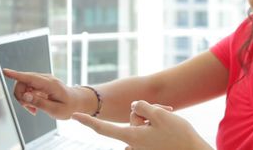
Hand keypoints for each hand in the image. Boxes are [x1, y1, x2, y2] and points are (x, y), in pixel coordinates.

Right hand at [2, 68, 88, 118]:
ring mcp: (44, 80)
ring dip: (24, 98)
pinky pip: (28, 88)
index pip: (30, 78)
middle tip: (29, 109)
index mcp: (50, 84)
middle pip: (23, 82)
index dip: (16, 75)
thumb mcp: (55, 110)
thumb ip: (40, 103)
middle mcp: (46, 79)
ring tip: (33, 109)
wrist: (77, 102)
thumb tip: (25, 96)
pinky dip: (28, 98)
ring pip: (24, 85)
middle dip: (20, 96)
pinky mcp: (42, 83)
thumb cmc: (69, 107)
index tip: (5, 71)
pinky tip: (34, 106)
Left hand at [72, 100, 212, 149]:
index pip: (104, 129)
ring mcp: (142, 149)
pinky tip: (169, 129)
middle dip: (146, 113)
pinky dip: (157, 128)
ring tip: (171, 121)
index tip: (74, 117)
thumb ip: (142, 107)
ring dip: (154, 120)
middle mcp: (134, 145)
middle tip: (167, 111)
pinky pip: (148, 134)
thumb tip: (132, 106)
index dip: (89, 122)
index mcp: (132, 137)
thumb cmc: (178, 136)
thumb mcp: (160, 114)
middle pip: (131, 120)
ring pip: (141, 126)